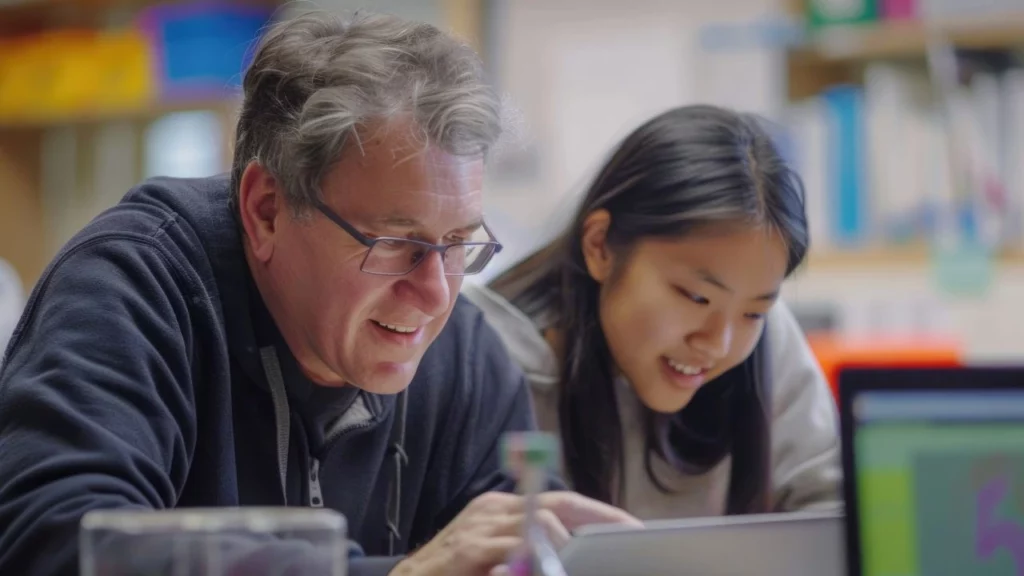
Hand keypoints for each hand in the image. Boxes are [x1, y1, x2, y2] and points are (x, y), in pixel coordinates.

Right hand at [390, 491, 641, 575]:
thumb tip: (572, 555)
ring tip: (597, 557)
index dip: (599, 513)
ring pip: (542, 522)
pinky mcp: (468, 549)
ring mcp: (480, 527)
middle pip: (559, 504)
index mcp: (503, 509)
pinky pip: (515, 548)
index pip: (561, 502)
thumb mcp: (498, 557)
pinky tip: (550, 565)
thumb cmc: (456, 573)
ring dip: (571, 542)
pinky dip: (538, 556)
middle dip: (600, 520)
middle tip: (632, 534)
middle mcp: (493, 509)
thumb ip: (529, 550)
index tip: (632, 527)